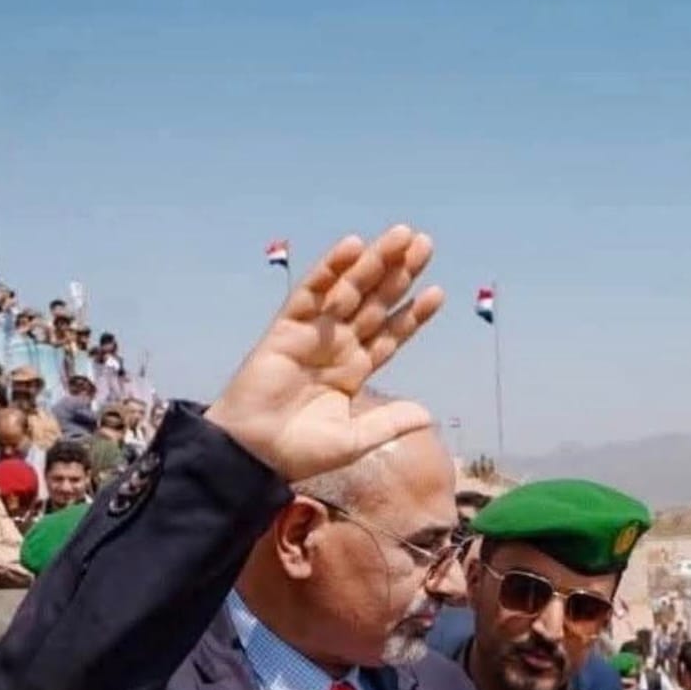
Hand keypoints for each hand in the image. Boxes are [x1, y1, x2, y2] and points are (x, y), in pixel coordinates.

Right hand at [204, 226, 442, 480]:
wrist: (252, 454)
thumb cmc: (298, 452)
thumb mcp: (352, 440)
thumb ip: (388, 424)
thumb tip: (428, 415)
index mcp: (353, 371)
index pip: (389, 335)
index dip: (412, 314)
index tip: (438, 293)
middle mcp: (336, 347)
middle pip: (375, 302)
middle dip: (399, 274)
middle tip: (425, 243)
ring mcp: (312, 334)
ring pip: (349, 290)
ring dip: (374, 262)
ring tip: (402, 235)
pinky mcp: (286, 328)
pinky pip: (311, 292)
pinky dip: (330, 269)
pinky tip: (353, 246)